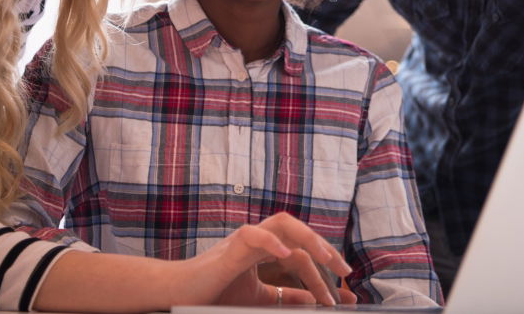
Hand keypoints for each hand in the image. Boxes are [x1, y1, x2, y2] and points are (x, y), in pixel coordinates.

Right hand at [171, 212, 351, 306]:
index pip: (302, 253)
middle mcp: (259, 239)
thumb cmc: (213, 292)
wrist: (178, 293)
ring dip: (308, 239)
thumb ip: (283, 295)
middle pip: (299, 232)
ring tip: (326, 257)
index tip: (341, 296)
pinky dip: (272, 242)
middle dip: (325, 249)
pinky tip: (287, 254)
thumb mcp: (257, 297)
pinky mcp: (230, 248)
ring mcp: (245, 240)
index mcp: (266, 248)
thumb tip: (311, 298)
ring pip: (283, 224)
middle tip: (345, 271)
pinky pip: (254, 236)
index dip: (323, 272)